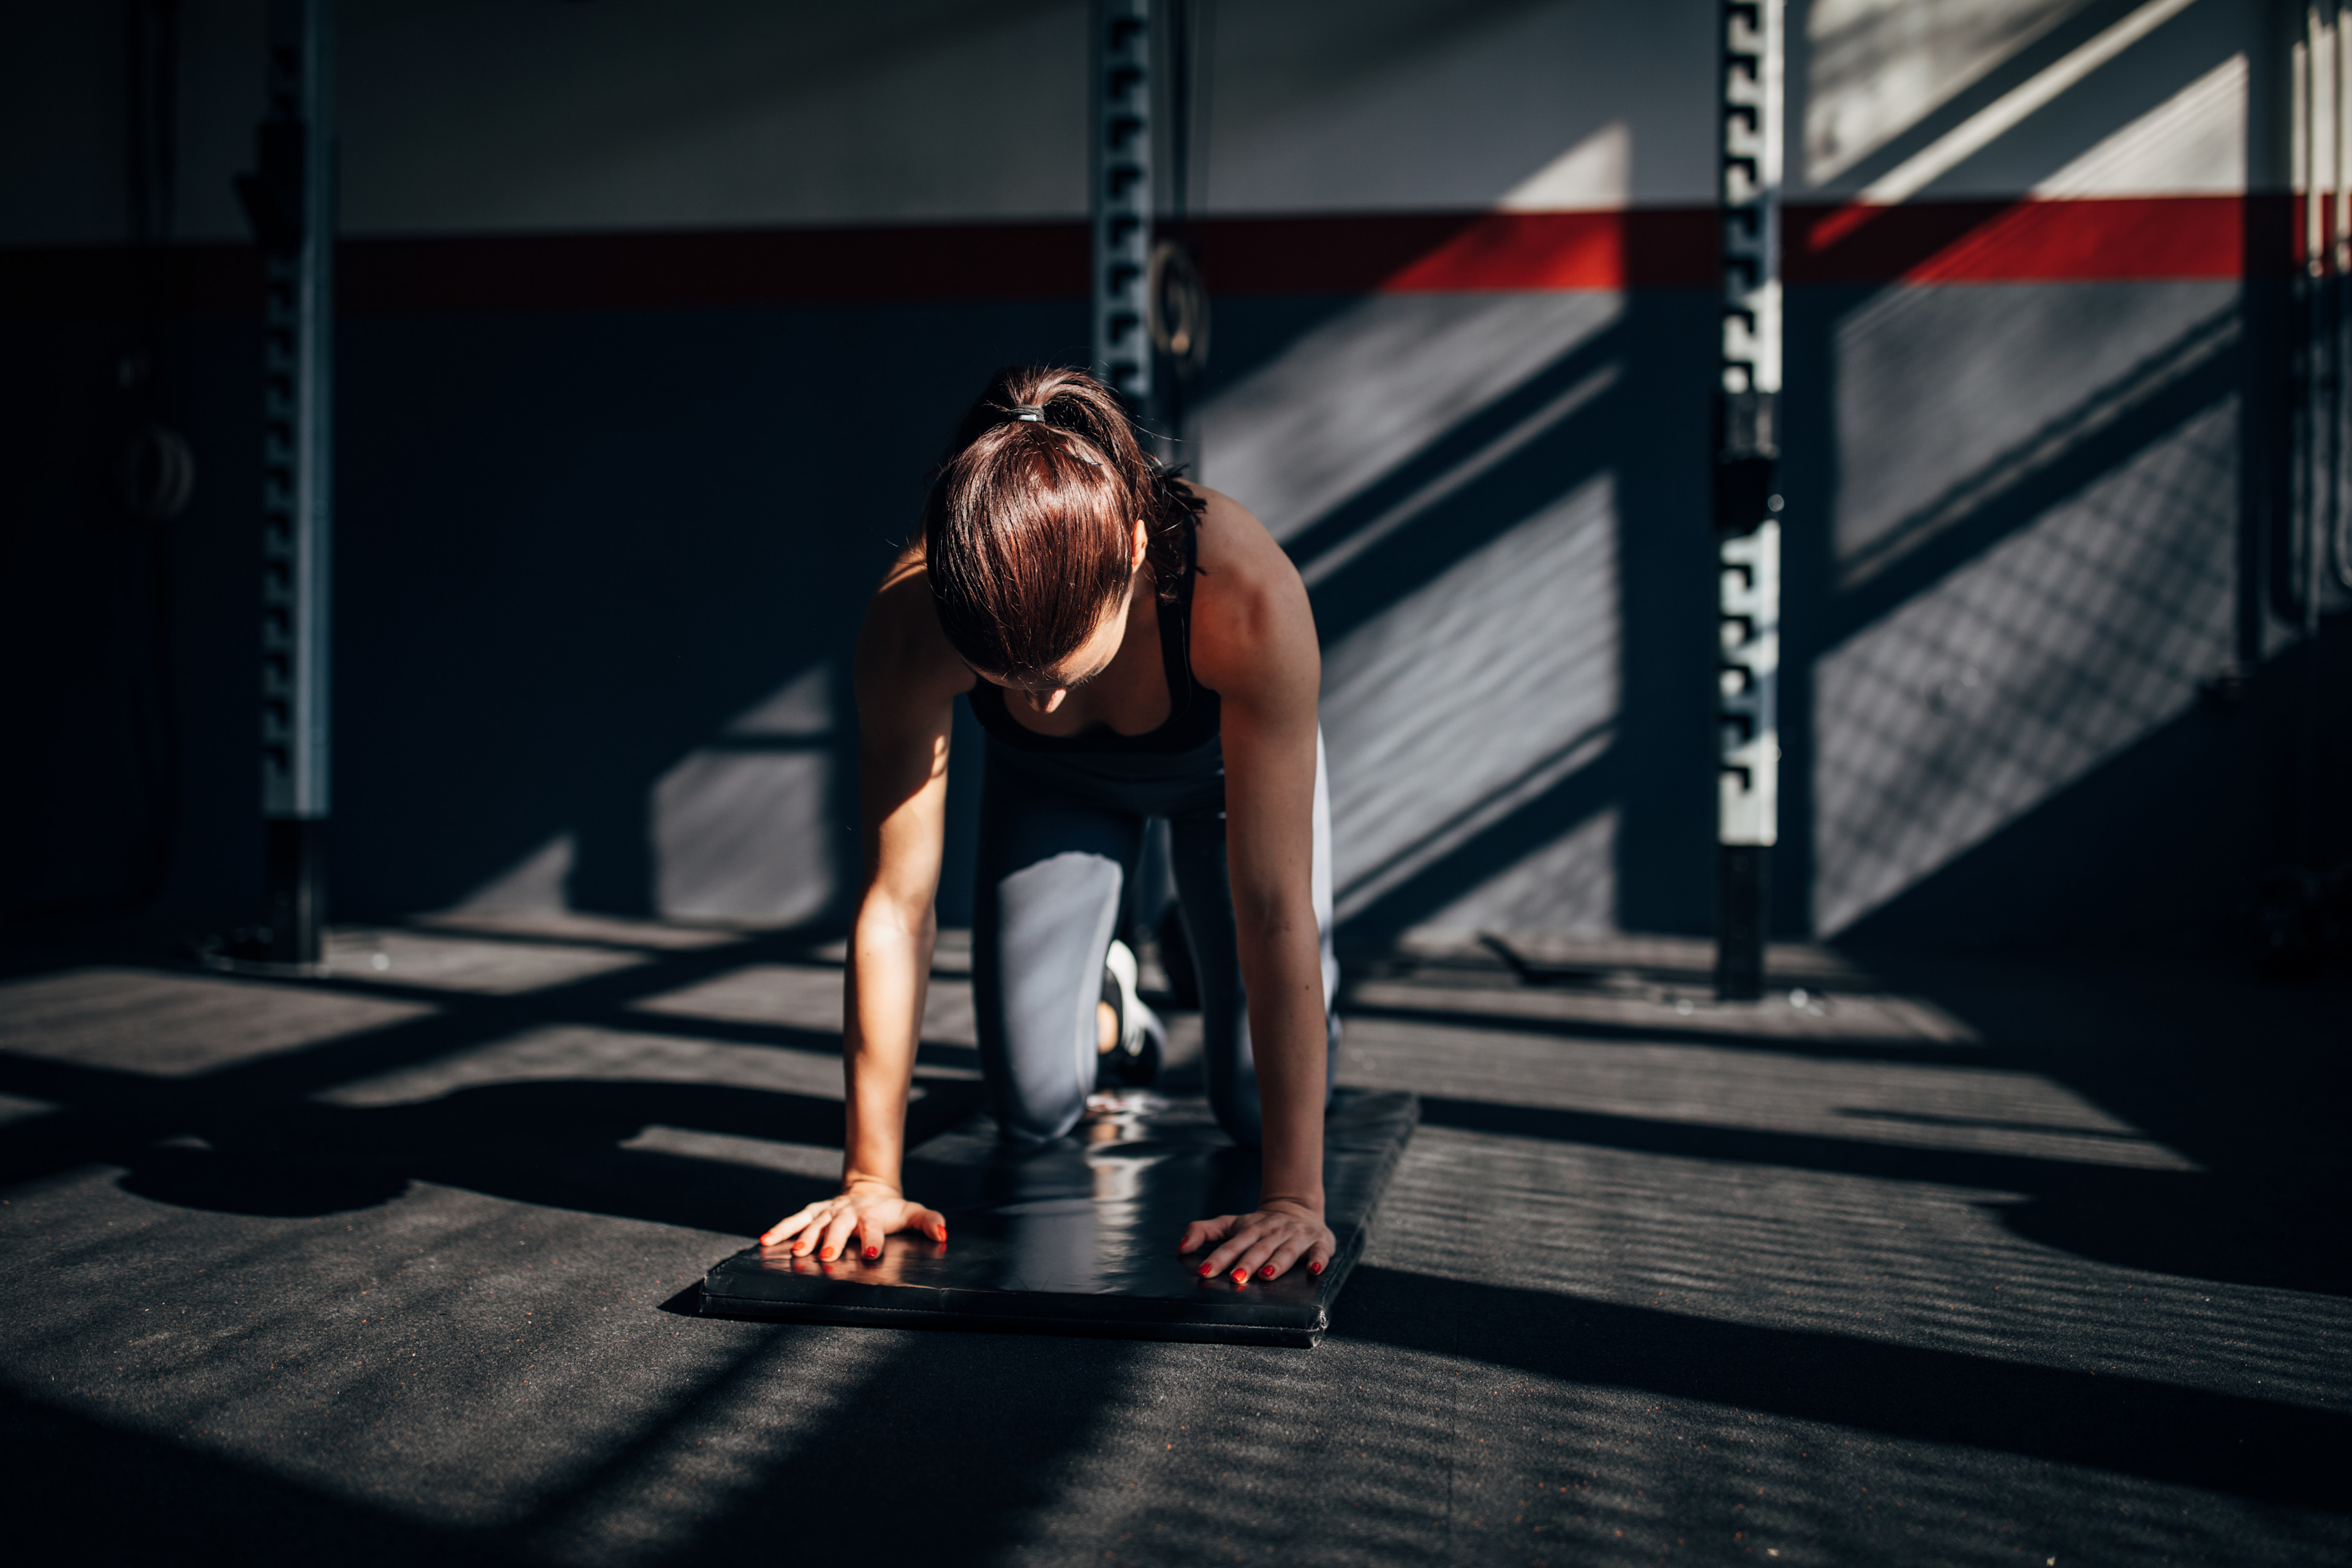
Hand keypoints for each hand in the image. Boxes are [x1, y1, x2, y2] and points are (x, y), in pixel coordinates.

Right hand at [758, 1180, 946, 1261]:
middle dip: (833, 1239)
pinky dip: (780, 1229)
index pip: (874, 1228)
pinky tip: (765, 1240)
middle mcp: (848, 1213)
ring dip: (805, 1237)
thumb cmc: (892, 1210)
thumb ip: (929, 1222)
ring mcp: (829, 1211)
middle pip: (840, 1225)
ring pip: (814, 1223)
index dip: (873, 1239)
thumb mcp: (913, 1212)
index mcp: (872, 1215)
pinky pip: (795, 1220)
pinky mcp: (815, 1212)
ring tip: (795, 1253)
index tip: (872, 1253)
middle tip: (827, 1255)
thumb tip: (943, 1234)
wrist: (871, 1190)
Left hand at [1178, 1198, 1333, 1285]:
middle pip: (1258, 1249)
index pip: (1232, 1244)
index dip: (1219, 1258)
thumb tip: (1180, 1248)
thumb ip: (1204, 1231)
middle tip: (1235, 1279)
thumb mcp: (1231, 1224)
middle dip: (1247, 1263)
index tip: (1205, 1272)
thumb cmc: (1258, 1225)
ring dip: (1277, 1263)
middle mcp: (1273, 1232)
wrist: (1298, 1207)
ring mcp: (1297, 1237)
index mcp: (1250, 1229)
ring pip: (1286, 1251)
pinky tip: (1314, 1270)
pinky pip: (1321, 1252)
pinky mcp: (1319, 1242)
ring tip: (1267, 1276)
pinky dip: (1319, 1260)